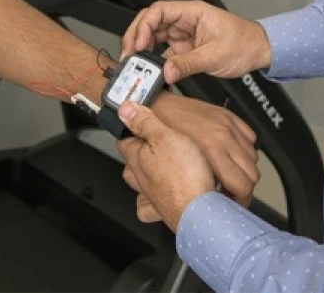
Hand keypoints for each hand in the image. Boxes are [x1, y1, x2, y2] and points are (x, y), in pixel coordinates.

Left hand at [116, 102, 215, 231]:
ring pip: (143, 179)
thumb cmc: (185, 177)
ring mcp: (153, 194)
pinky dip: (158, 194)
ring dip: (149, 170)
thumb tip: (124, 108)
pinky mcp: (166, 206)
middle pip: (132, 160)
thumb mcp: (165, 137)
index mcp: (137, 157)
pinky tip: (171, 187)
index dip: (131, 126)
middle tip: (152, 138)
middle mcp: (141, 177)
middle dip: (139, 149)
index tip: (137, 119)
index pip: (124, 138)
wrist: (199, 213)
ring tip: (164, 160)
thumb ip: (144, 123)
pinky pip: (155, 200)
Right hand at [122, 0, 271, 83]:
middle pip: (151, 22)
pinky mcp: (185, 47)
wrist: (259, 50)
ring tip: (135, 65)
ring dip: (142, 49)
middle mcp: (185, 20)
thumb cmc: (244, 43)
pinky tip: (150, 71)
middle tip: (128, 56)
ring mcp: (183, 33)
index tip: (138, 44)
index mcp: (192, 12)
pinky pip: (163, 51)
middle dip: (136, 37)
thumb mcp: (215, 55)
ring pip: (154, 36)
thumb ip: (188, 64)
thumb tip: (166, 73)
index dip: (144, 26)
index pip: (158, 11)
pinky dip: (154, 61)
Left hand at [150, 94, 259, 210]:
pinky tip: (232, 154)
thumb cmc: (163, 138)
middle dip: (244, 188)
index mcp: (212, 152)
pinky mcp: (229, 117)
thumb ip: (197, 185)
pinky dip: (244, 148)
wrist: (159, 108)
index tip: (233, 203)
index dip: (240, 201)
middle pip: (252, 174)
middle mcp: (223, 138)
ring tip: (231, 174)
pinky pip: (250, 138)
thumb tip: (208, 203)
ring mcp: (228, 126)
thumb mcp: (175, 168)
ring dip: (244, 169)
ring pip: (253, 157)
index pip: (243, 187)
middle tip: (233, 192)